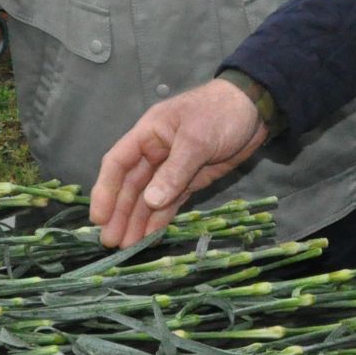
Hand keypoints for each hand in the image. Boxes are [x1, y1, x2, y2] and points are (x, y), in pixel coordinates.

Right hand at [89, 79, 266, 247]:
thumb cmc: (222, 113)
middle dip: (120, 213)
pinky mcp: (191, 180)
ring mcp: (172, 168)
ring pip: (149, 198)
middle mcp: (155, 152)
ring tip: (126, 247)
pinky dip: (159, 219)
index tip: (99, 217)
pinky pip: (170, 202)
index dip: (105, 190)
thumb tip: (150, 201)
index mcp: (149, 134)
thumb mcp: (197, 139)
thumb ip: (174, 171)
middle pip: (131, 186)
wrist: (256, 108)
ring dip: (137, 220)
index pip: (118, 163)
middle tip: (111, 242)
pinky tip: (149, 236)